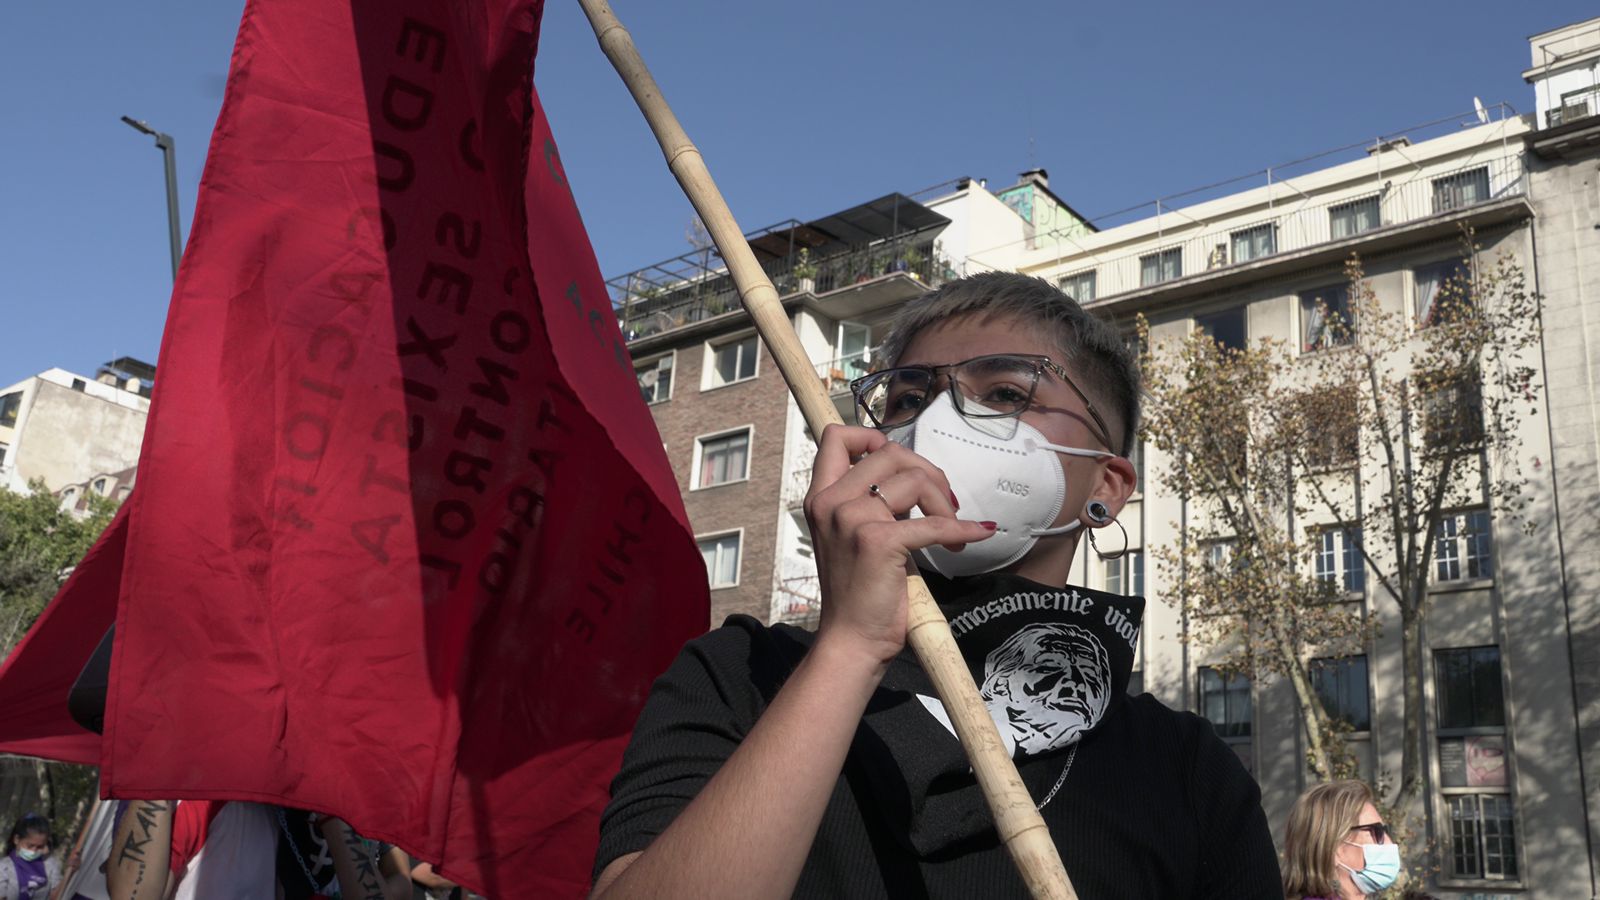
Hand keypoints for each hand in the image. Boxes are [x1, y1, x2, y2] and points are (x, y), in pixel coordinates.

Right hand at [803, 424, 993, 663]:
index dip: (874, 438)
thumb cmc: (858, 592)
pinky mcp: (877, 542)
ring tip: (951, 530)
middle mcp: (831, 502)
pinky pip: (933, 523)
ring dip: (944, 503)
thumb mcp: (849, 536)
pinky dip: (962, 529)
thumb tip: (912, 474)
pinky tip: (976, 535)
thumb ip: (867, 502)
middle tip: (944, 506)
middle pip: (890, 453)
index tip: (901, 466)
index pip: (838, 438)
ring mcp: (851, 519)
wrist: (851, 640)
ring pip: (914, 479)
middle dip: (928, 473)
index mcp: (821, 498)